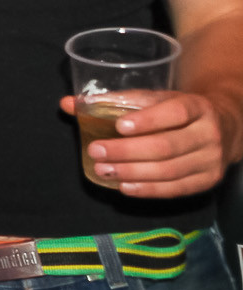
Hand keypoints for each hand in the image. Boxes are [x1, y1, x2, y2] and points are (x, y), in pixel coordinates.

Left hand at [58, 91, 237, 196]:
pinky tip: (124, 187)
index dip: (148, 120)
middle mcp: (208, 133)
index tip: (119, 126)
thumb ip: (114, 101)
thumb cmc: (177, 113)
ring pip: (169, 171)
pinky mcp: (208, 181)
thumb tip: (68, 103)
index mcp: (197, 107)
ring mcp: (211, 160)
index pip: (175, 113)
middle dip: (128, 152)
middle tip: (97, 151)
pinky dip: (148, 190)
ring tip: (103, 170)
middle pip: (166, 146)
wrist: (222, 128)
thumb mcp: (155, 100)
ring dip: (132, 173)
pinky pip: (176, 189)